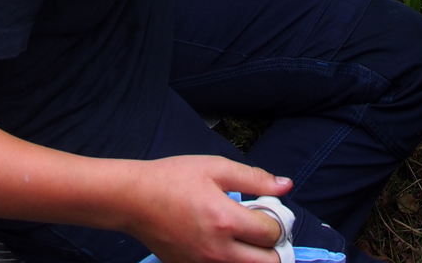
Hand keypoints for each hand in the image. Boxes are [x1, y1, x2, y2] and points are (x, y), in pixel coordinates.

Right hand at [125, 156, 291, 262]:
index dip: (276, 218)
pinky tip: (224, 243)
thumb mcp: (214, 167)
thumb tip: (286, 186)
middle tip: (261, 228)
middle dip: (272, 245)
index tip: (266, 208)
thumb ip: (253, 178)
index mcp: (225, 220)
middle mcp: (219, 251)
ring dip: (256, 256)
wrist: (135, 199)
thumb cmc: (173, 178)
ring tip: (245, 236)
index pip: (272, 232)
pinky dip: (233, 261)